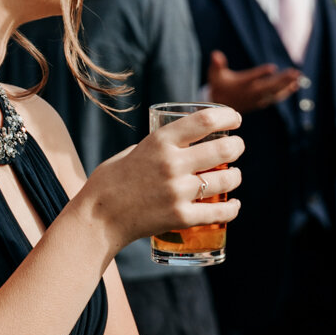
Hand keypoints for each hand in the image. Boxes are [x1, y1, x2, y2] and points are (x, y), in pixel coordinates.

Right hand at [83, 103, 243, 252]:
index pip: (205, 120)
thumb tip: (180, 145)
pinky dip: (232, 208)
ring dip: (236, 177)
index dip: (228, 116)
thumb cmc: (110, 182)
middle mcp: (172, 163)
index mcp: (159, 141)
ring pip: (226, 180)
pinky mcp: (181, 217)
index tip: (236, 119)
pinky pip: (219, 212)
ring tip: (234, 177)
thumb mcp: (132, 152)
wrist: (98, 218)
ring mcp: (178, 192)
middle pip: (223, 148)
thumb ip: (158, 148)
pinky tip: (233, 204)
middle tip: (237, 147)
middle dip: (237, 146)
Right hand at [206, 49, 302, 113]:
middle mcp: (250, 93)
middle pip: (268, 86)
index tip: (272, 67)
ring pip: (274, 93)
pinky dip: (285, 92)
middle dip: (282, 79)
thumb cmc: (219, 85)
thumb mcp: (215, 74)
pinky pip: (275, 98)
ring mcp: (257, 99)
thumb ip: (216, 64)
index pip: (250, 78)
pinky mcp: (261, 102)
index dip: (260, 73)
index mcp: (239, 85)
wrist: (221, 107)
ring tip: (299, 78)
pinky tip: (295, 85)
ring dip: (287, 85)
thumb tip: (215, 54)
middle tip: (295, 72)